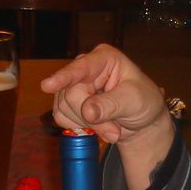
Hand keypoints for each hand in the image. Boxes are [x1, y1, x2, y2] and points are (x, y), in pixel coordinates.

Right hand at [39, 45, 169, 147]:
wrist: (141, 122)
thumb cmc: (143, 103)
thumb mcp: (134, 101)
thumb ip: (111, 105)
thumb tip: (87, 111)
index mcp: (104, 58)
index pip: (81, 68)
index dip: (64, 77)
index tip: (47, 85)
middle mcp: (85, 68)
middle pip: (70, 94)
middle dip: (91, 118)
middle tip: (114, 131)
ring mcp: (74, 85)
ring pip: (63, 107)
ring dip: (88, 125)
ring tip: (111, 129)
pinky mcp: (68, 103)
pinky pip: (61, 118)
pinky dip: (79, 127)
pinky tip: (97, 126)